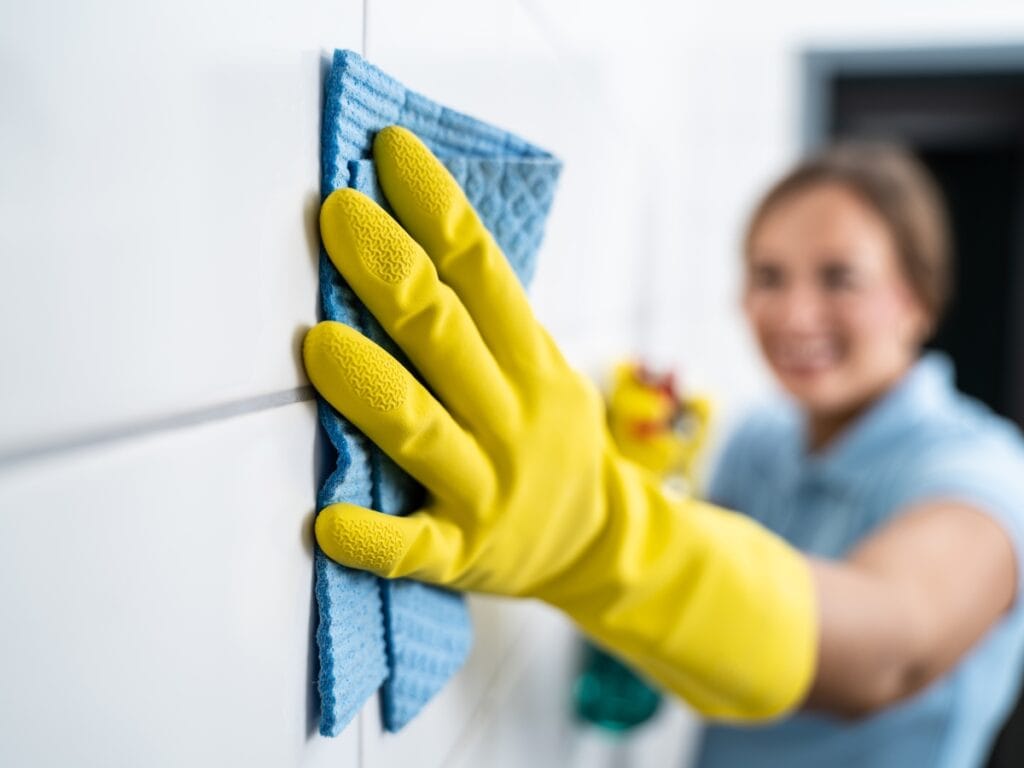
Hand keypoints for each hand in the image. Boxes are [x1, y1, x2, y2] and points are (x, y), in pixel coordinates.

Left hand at [304, 126, 816, 720]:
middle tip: (338, 216)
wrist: (599, 541)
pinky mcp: (462, 553)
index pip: (484, 271)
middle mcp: (515, 419)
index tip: (390, 153)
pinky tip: (326, 521)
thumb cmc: (546, 437)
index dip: (437, 210)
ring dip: (372, 387)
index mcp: (533, 363)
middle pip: (448, 337)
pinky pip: (413, 548)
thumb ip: (486, 320)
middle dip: (392, 273)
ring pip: (424, 432)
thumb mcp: (541, 368)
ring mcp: (490, 490)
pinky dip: (372, 536)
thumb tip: (407, 232)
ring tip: (318, 342)